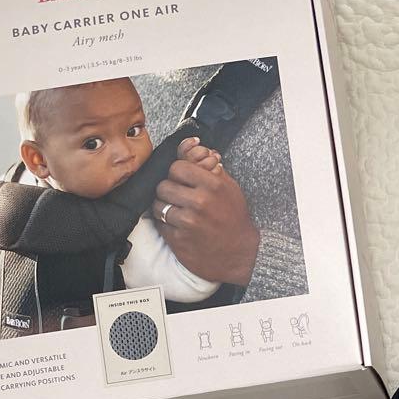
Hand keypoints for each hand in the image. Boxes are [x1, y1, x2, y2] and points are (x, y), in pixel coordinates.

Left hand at [153, 142, 259, 285]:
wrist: (240, 255)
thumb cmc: (235, 219)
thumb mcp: (229, 188)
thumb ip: (209, 167)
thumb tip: (192, 144)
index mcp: (212, 186)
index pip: (176, 167)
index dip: (177, 174)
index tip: (183, 182)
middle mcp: (199, 203)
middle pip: (164, 185)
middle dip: (169, 191)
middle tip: (179, 198)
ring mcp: (187, 223)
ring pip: (158, 205)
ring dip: (164, 207)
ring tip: (177, 212)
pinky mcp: (179, 240)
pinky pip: (160, 224)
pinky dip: (165, 224)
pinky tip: (178, 226)